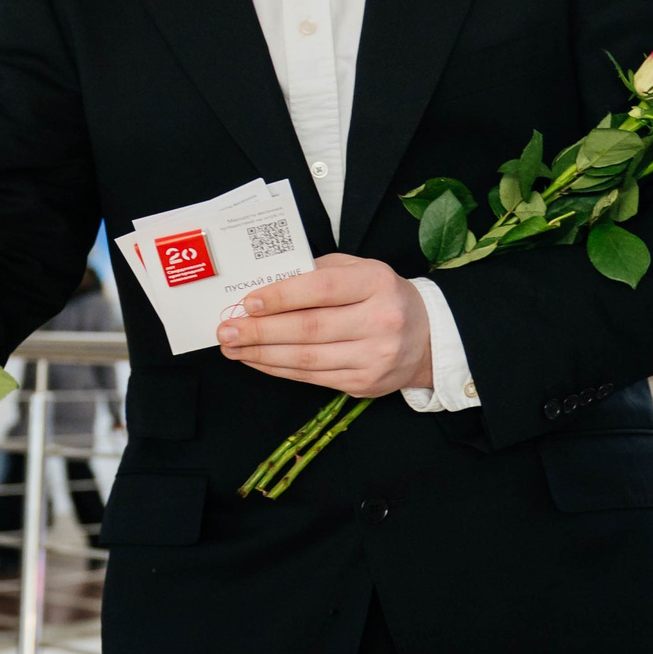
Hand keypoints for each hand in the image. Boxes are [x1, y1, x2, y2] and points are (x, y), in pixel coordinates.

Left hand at [214, 253, 432, 398]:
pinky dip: (279, 370)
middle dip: (260, 332)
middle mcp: (380, 321)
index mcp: (376, 283)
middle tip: (226, 330)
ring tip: (233, 348)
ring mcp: (374, 357)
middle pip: (309, 329)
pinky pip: (312, 378)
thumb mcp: (359, 270)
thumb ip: (317, 271)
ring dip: (262, 355)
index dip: (282, 296)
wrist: (426, 337)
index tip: (248, 302)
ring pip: (307, 359)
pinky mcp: (365, 383)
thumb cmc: (380, 296)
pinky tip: (257, 361)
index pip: (322, 288)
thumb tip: (266, 284)